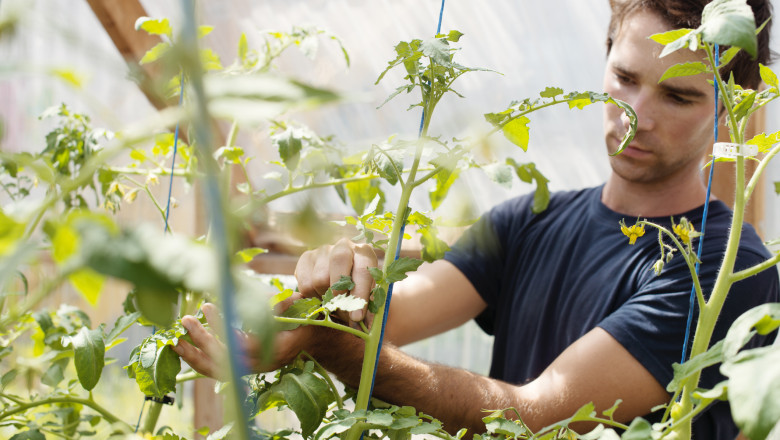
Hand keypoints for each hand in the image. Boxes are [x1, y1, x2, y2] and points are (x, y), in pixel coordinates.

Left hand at [172, 303, 310, 379]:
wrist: (311, 340)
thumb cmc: (304, 318)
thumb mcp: (299, 307)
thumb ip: (284, 303)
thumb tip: (271, 299)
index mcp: (276, 349)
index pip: (243, 344)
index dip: (222, 328)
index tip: (208, 307)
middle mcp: (262, 364)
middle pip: (226, 361)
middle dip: (202, 341)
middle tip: (185, 320)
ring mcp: (252, 369)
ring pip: (218, 371)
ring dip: (194, 357)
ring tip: (175, 342)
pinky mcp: (244, 370)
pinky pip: (217, 370)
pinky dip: (199, 360)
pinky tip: (184, 349)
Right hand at [295, 238, 377, 326]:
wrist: (339, 282)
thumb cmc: (356, 291)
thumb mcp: (365, 298)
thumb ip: (364, 309)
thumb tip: (360, 326)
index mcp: (365, 253)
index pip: (363, 270)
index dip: (360, 295)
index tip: (357, 317)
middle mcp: (344, 246)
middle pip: (338, 264)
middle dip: (339, 293)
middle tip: (340, 311)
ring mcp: (323, 250)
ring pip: (319, 278)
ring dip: (325, 299)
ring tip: (332, 305)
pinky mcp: (306, 258)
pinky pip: (305, 283)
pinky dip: (312, 297)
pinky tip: (321, 298)